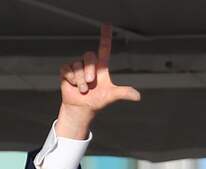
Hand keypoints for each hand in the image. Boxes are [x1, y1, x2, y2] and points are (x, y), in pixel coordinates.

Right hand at [55, 23, 140, 138]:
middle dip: (89, 71)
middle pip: (89, 56)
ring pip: (77, 65)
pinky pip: (67, 70)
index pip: (104, 48)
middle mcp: (90, 64)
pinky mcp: (67, 70)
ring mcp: (78, 66)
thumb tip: (138, 96)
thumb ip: (124, 93)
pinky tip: (73, 85)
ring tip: (83, 89)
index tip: (107, 24)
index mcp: (101, 66)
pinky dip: (71, 80)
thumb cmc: (98, 100)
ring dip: (80, 80)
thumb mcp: (111, 96)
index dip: (105, 36)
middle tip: (91, 84)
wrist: (82, 108)